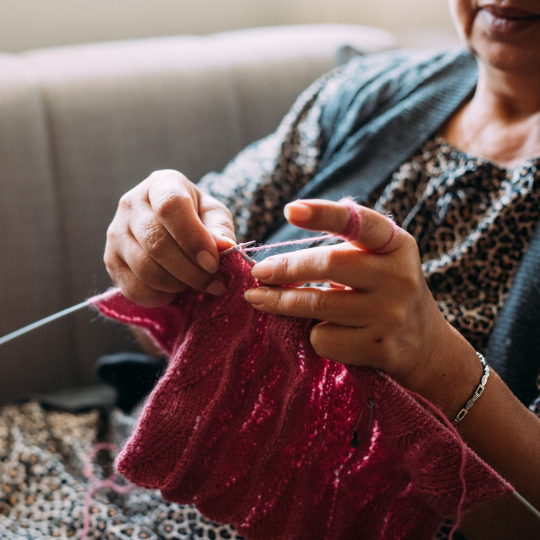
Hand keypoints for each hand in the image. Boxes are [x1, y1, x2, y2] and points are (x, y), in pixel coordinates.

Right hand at [104, 170, 235, 306]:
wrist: (170, 224)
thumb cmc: (196, 216)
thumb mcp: (214, 214)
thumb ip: (220, 228)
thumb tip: (224, 247)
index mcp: (161, 184)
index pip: (171, 207)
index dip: (193, 239)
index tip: (213, 263)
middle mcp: (131, 204)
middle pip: (157, 243)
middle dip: (191, 271)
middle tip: (214, 283)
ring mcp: (116, 233)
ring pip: (145, 269)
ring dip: (177, 285)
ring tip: (195, 284)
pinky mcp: (110, 260)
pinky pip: (132, 288)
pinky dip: (159, 297)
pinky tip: (174, 291)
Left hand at [244, 199, 467, 394]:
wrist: (424, 344)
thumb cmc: (385, 291)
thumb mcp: (379, 260)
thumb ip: (343, 250)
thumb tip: (274, 265)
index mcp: (397, 245)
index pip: (359, 222)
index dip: (324, 214)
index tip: (290, 210)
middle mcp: (399, 277)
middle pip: (329, 264)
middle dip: (286, 268)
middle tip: (259, 272)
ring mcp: (392, 314)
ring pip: (319, 304)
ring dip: (280, 302)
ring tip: (258, 298)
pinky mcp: (380, 348)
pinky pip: (326, 339)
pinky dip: (315, 335)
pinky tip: (327, 331)